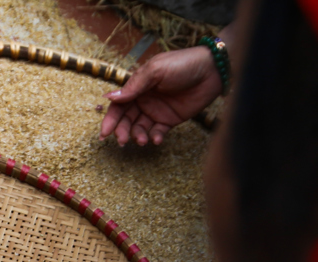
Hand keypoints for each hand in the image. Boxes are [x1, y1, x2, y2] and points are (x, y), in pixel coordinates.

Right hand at [100, 46, 221, 146]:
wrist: (212, 70)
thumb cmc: (182, 64)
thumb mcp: (155, 71)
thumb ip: (133, 86)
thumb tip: (109, 98)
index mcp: (138, 87)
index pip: (119, 105)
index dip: (110, 119)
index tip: (105, 133)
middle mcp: (144, 100)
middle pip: (126, 119)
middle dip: (122, 131)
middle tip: (122, 141)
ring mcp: (157, 111)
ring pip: (140, 128)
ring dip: (137, 136)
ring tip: (142, 140)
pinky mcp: (171, 120)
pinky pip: (157, 132)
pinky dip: (154, 137)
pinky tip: (156, 139)